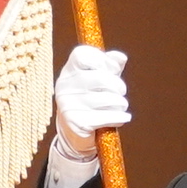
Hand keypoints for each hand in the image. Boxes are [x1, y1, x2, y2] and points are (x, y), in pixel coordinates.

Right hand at [52, 45, 129, 161]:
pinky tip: (121, 118)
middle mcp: (65, 86)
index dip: (104, 60)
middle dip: (119, 85)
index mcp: (69, 71)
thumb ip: (110, 65)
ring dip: (121, 103)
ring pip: (108, 99)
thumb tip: (121, 58)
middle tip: (121, 92)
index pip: (83, 54)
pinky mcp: (77, 123)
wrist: (73, 132)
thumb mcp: (99, 78)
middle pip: (101, 78)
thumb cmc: (89, 100)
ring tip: (120, 106)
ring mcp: (69, 104)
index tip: (113, 70)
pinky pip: (108, 117)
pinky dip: (120, 117)